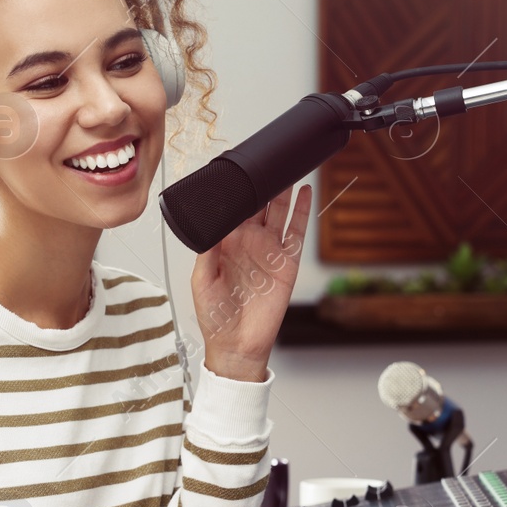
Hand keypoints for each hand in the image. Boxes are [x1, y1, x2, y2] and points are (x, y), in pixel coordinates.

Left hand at [191, 183, 313, 381]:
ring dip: (282, 192)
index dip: (235, 192)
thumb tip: (209, 225)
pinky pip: (298, 232)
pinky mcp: (288, 263)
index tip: (236, 171)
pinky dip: (303, 211)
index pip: (232, 210)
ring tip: (284, 169)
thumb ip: (206, 252)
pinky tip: (305, 192)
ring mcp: (270, 251)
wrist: (236, 345)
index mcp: (226, 244)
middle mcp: (249, 244)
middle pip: (257, 206)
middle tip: (264, 162)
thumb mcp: (202, 280)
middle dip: (260, 185)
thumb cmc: (215, 316)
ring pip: (278, 213)